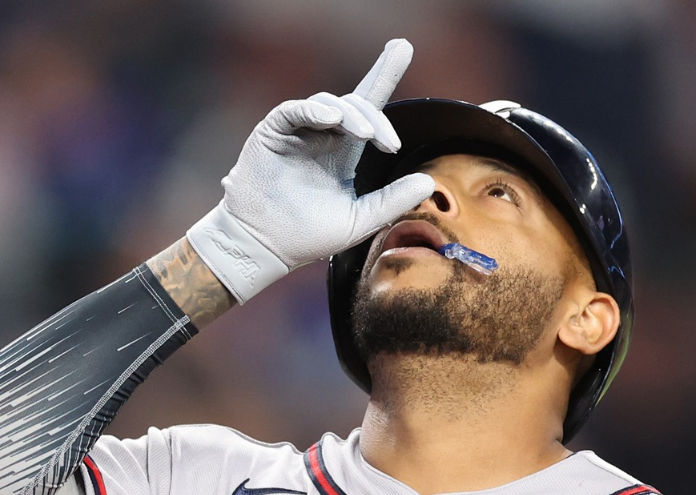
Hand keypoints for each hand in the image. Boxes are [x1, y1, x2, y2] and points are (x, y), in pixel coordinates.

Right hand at [186, 38, 436, 303]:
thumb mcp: (359, 219)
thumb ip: (392, 200)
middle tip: (391, 143)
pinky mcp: (274, 131)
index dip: (385, 75)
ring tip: (367, 136)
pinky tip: (331, 119)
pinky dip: (315, 110)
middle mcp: (324, 135)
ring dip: (352, 115)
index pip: (369, 108)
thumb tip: (430, 182)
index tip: (403, 47)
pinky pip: (295, 110)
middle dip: (377, 115)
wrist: (266, 246)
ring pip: (331, 104)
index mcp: (344, 150)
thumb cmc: (309, 235)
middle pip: (356, 103)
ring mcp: (299, 131)